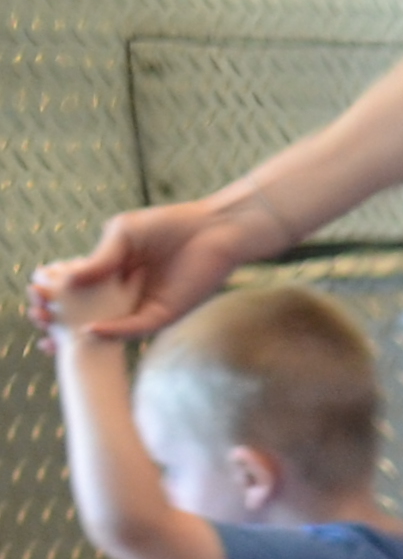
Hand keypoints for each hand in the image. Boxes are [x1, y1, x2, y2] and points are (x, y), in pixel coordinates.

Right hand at [32, 195, 287, 341]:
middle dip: (60, 318)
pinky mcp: (164, 314)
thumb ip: (98, 259)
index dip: (53, 295)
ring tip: (55, 331)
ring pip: (108, 326)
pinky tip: (93, 331)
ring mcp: (142, 305)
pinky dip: (114, 331)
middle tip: (38, 317)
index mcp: (110, 272)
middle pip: (86, 312)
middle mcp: (124, 293)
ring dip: (81, 331)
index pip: (75, 289)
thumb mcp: (122, 236)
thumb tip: (65, 279)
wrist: (213, 231)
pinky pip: (136, 327)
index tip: (34, 296)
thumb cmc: (168, 226)